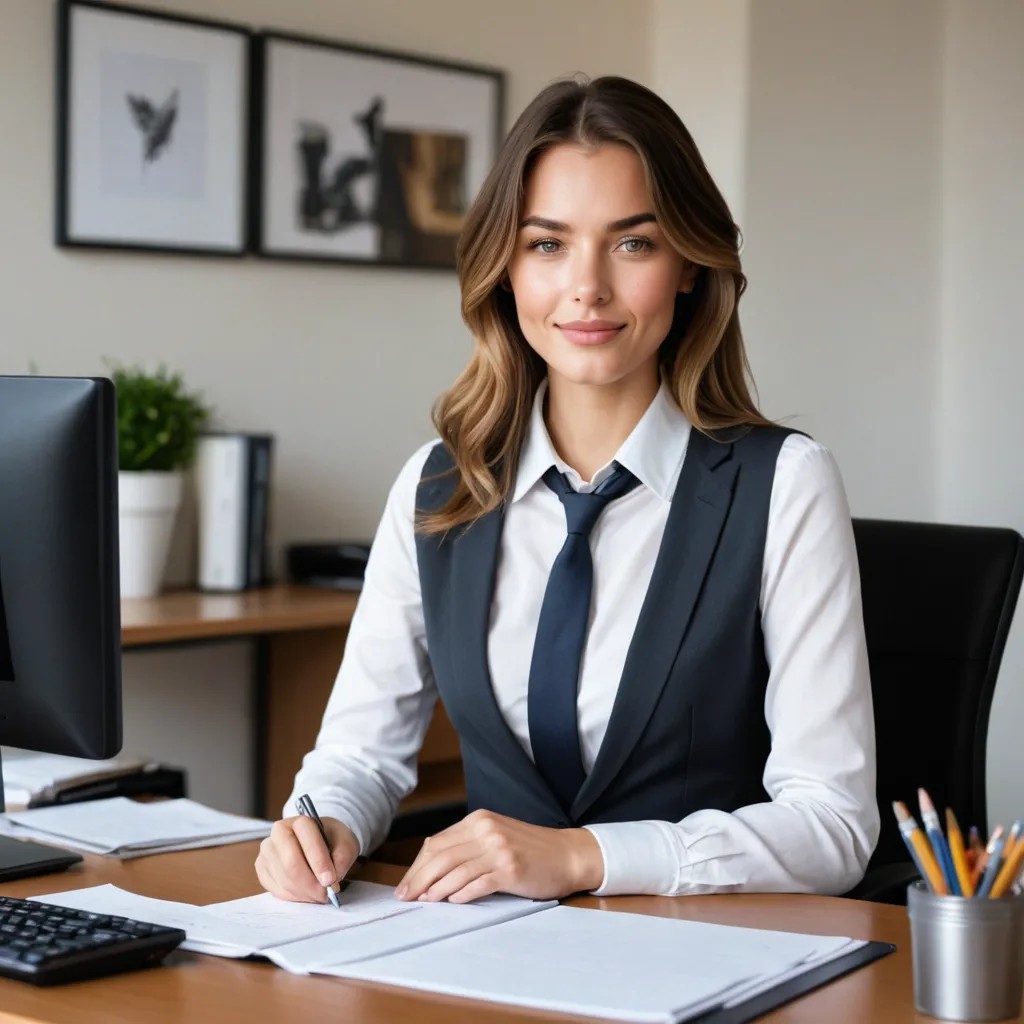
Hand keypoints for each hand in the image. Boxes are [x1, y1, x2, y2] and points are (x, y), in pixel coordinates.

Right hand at [255, 815, 359, 902]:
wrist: (320, 841)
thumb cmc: (333, 841)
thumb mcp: (347, 844)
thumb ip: (342, 860)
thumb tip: (331, 883)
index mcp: (300, 821)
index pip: (306, 843)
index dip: (319, 864)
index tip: (331, 881)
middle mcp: (278, 832)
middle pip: (290, 864)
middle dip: (310, 884)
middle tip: (325, 894)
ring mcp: (267, 850)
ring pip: (283, 880)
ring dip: (304, 893)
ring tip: (319, 895)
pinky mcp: (262, 867)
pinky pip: (275, 889)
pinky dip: (294, 897)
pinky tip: (306, 894)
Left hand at [395, 809, 603, 903]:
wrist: (568, 854)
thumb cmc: (531, 850)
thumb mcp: (496, 837)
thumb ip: (467, 846)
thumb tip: (431, 868)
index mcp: (479, 820)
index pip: (437, 843)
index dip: (417, 866)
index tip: (406, 884)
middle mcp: (486, 830)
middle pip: (441, 856)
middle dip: (419, 879)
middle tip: (406, 897)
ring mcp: (499, 848)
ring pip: (456, 870)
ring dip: (436, 889)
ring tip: (425, 902)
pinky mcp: (511, 869)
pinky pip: (478, 883)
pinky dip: (462, 894)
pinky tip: (453, 902)